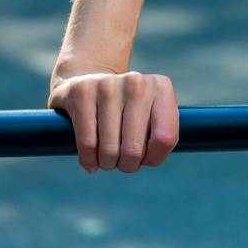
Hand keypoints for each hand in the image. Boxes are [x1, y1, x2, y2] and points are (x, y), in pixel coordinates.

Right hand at [47, 68, 179, 173]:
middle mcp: (136, 82)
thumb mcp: (152, 116)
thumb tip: (151, 157)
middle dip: (127, 165)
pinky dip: (89, 159)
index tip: (145, 157)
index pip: (165, 138)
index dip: (153, 158)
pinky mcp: (82, 92)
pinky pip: (88, 144)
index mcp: (160, 87)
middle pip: (134, 150)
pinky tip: (91, 158)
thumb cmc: (127, 110)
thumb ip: (162, 136)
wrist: (89, 83)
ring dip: (107, 163)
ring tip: (107, 156)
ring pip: (109, 150)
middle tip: (122, 160)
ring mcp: (108, 85)